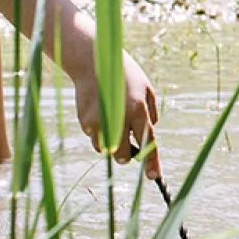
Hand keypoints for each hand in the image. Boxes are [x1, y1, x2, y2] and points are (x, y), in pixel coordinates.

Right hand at [73, 51, 159, 178]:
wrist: (93, 61)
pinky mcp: (85, 121)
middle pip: (123, 156)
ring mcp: (99, 122)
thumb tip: (150, 131)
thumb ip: (151, 112)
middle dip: (127, 155)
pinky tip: (100, 113)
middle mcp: (118, 119)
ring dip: (111, 142)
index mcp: (138, 111)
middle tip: (130, 147)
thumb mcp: (146, 88)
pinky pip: (94, 137)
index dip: (151, 163)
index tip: (153, 177)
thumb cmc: (125, 74)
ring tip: (112, 119)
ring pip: (105, 149)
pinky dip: (99, 132)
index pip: (147, 143)